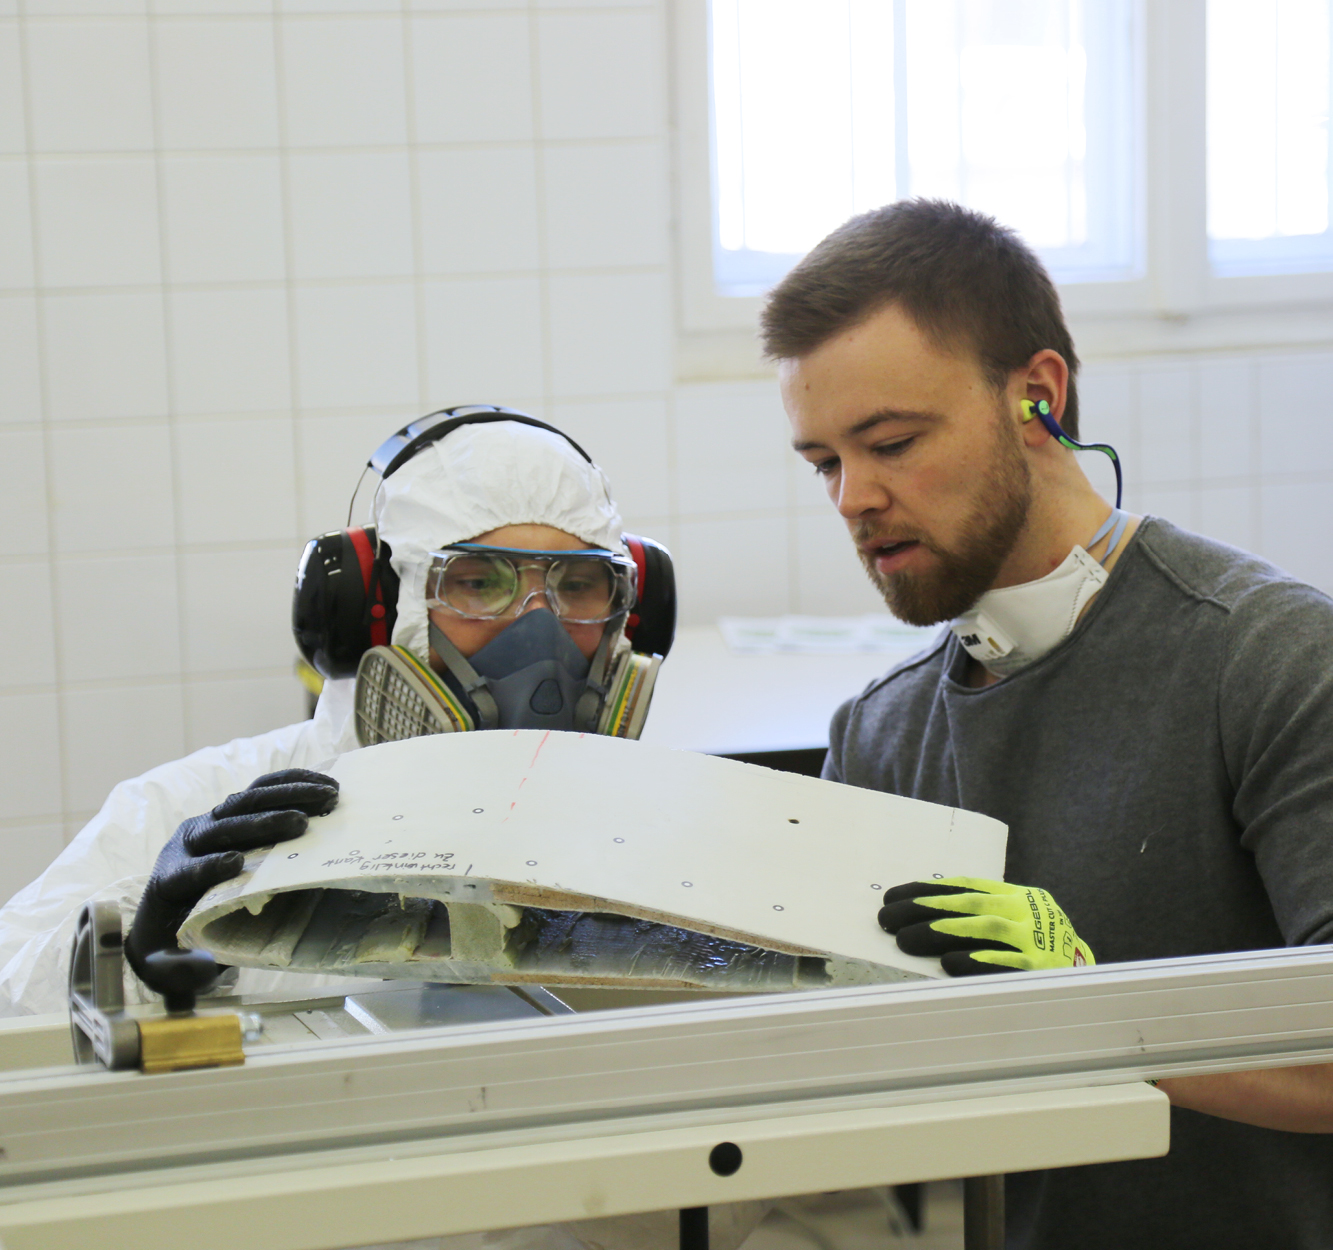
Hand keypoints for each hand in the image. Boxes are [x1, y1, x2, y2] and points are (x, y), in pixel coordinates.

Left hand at [125, 769, 337, 991]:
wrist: (168, 910)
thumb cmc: (174, 942)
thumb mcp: (169, 965)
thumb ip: (180, 969)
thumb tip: (202, 964)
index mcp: (170, 881)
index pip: (185, 871)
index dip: (207, 867)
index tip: (236, 864)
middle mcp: (188, 843)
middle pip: (221, 826)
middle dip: (260, 823)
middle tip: (299, 824)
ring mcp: (211, 821)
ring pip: (245, 799)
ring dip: (286, 795)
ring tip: (326, 797)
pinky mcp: (232, 810)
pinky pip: (261, 788)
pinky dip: (291, 782)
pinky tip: (323, 782)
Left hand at [878, 876, 1094, 975]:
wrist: (1091, 977)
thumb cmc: (1036, 948)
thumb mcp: (1015, 922)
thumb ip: (978, 917)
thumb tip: (916, 919)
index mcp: (1017, 896)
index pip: (964, 886)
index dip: (926, 890)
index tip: (892, 896)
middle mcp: (1027, 913)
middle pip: (969, 905)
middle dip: (923, 909)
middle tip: (887, 918)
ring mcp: (1036, 941)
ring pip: (984, 929)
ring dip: (940, 933)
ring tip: (904, 939)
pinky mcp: (1042, 971)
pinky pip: (1005, 964)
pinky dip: (975, 962)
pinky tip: (947, 964)